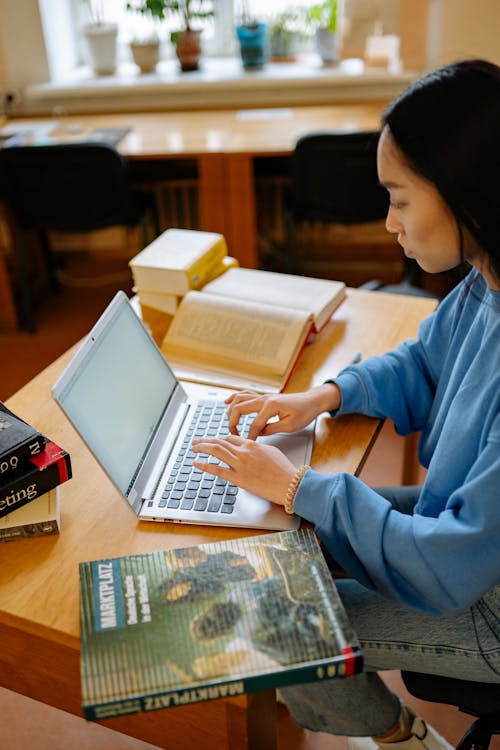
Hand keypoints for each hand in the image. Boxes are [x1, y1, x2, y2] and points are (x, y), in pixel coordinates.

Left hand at [191, 434, 296, 504]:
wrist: (289, 483)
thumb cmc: (283, 469)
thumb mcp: (270, 450)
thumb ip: (257, 448)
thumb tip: (250, 448)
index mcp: (251, 444)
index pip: (230, 437)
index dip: (219, 439)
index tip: (213, 441)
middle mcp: (243, 452)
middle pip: (219, 442)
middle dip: (205, 440)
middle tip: (196, 441)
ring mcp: (239, 465)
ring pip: (216, 451)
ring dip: (202, 448)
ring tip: (194, 447)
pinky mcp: (238, 478)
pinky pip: (217, 470)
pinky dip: (205, 465)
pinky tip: (197, 463)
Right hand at [225, 383, 340, 439]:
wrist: (311, 401)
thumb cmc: (304, 412)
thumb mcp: (290, 426)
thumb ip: (272, 429)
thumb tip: (259, 433)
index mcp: (271, 406)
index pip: (255, 424)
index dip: (250, 436)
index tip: (248, 445)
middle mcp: (265, 398)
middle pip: (240, 409)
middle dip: (233, 422)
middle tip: (233, 435)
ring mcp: (263, 396)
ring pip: (239, 399)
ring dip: (231, 410)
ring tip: (229, 423)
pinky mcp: (264, 397)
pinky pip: (245, 394)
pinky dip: (234, 398)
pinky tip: (227, 402)